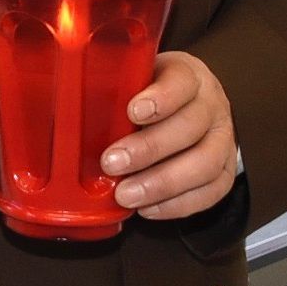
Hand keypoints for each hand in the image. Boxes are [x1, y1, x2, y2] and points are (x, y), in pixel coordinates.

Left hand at [102, 52, 238, 220]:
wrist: (189, 108)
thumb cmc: (149, 94)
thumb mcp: (133, 79)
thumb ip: (112, 88)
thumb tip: (61, 108)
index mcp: (188, 75)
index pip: (182, 82)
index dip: (161, 98)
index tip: (131, 111)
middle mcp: (212, 105)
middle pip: (191, 127)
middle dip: (150, 148)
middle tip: (112, 163)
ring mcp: (223, 140)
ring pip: (205, 164)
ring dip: (162, 183)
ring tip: (126, 195)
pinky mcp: (225, 171)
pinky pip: (211, 193)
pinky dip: (177, 205)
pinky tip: (147, 209)